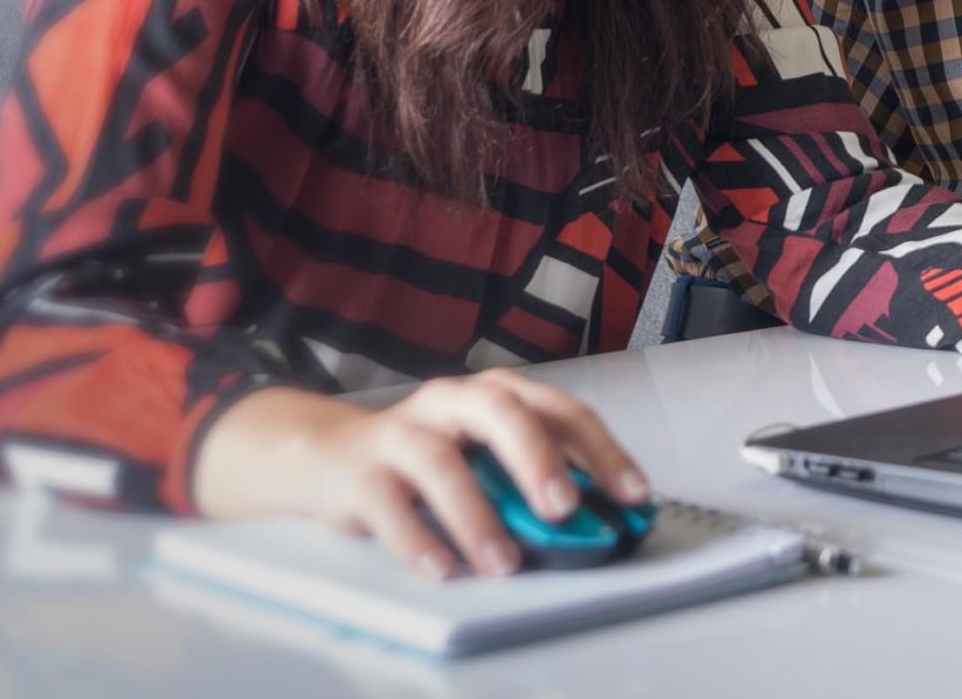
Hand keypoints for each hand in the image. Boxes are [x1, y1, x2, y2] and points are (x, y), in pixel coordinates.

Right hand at [192, 371, 646, 579]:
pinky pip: (388, 506)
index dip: (602, 450)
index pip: (560, 411)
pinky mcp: (359, 473)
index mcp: (496, 395)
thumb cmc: (426, 459)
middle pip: (502, 415)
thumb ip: (531, 480)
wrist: (329, 457)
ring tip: (503, 562)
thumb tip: (597, 522)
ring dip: (477, 516)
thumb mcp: (485, 459)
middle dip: (538, 460)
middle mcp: (452, 402)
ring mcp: (402, 433)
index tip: (633, 492)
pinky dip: (417, 540)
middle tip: (564, 509)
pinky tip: (443, 567)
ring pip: (441, 463)